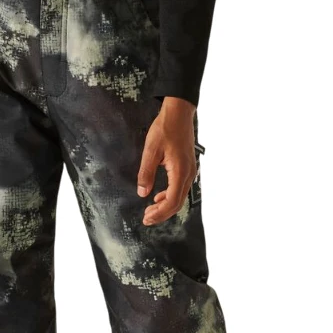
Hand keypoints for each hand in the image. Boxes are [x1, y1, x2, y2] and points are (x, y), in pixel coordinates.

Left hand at [136, 97, 197, 224]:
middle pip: (177, 203)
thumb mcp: (150, 150)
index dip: (159, 213)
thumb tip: (142, 192)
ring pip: (180, 196)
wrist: (179, 114)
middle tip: (146, 218)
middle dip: (162, 213)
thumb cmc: (165, 129)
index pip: (171, 201)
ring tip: (150, 210)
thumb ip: (146, 173)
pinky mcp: (188, 167)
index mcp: (180, 171)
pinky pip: (181, 188)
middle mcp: (188, 174)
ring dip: (165, 206)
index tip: (146, 218)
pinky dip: (170, 196)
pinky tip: (159, 196)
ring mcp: (190, 171)